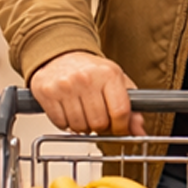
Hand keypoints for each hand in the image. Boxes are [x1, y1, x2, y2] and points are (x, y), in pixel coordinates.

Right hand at [30, 51, 145, 135]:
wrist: (62, 55)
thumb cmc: (91, 71)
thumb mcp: (117, 83)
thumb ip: (132, 108)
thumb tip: (139, 132)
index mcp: (109, 74)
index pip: (120, 112)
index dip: (121, 127)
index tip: (119, 129)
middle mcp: (86, 78)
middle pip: (99, 122)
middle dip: (101, 127)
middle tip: (99, 119)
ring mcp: (65, 85)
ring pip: (80, 126)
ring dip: (83, 127)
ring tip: (84, 114)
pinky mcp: (47, 92)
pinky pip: (61, 124)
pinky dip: (66, 124)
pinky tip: (70, 112)